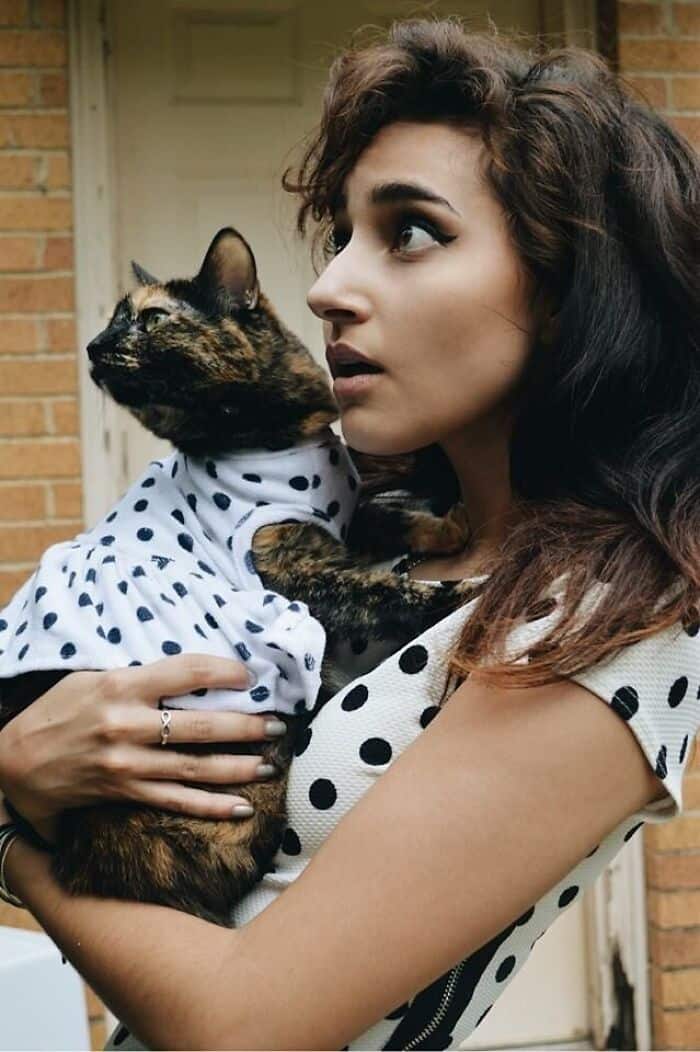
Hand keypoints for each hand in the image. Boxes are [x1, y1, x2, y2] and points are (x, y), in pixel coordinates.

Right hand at [0, 655, 286, 830]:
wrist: (16, 762)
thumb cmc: (57, 711)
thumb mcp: (91, 678)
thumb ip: (139, 677)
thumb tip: (192, 675)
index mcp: (121, 686)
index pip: (186, 672)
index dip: (224, 672)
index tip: (249, 676)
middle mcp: (127, 725)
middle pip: (201, 726)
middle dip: (246, 726)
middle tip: (279, 725)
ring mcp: (128, 764)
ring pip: (196, 768)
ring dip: (239, 766)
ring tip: (272, 763)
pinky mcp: (126, 794)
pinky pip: (176, 803)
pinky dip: (211, 807)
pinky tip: (241, 807)